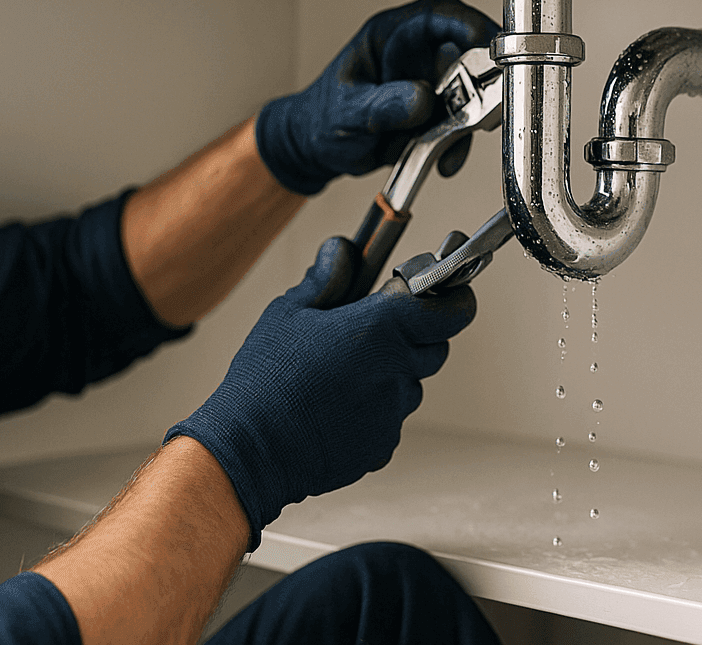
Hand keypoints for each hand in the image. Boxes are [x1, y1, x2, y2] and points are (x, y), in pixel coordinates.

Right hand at [165, 236, 475, 547]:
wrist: (249, 451)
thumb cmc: (265, 380)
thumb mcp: (288, 312)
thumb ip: (326, 278)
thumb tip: (344, 251)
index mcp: (380, 330)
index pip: (452, 310)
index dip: (451, 298)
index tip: (439, 293)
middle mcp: (396, 371)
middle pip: (434, 346)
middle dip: (414, 334)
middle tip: (373, 330)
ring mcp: (392, 414)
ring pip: (409, 384)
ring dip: (390, 374)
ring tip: (341, 375)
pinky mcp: (381, 447)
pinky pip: (389, 420)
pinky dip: (372, 410)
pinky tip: (333, 408)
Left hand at [255, 0, 499, 194]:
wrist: (316, 150)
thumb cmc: (321, 119)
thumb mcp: (345, 113)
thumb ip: (381, 105)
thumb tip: (421, 99)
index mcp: (390, 36)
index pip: (439, 15)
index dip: (471, 24)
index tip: (492, 47)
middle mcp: (414, 55)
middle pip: (467, 53)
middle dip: (480, 81)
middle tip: (484, 109)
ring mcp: (428, 83)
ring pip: (470, 93)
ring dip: (467, 122)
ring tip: (446, 148)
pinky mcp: (436, 112)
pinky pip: (461, 124)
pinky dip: (457, 145)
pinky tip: (442, 161)